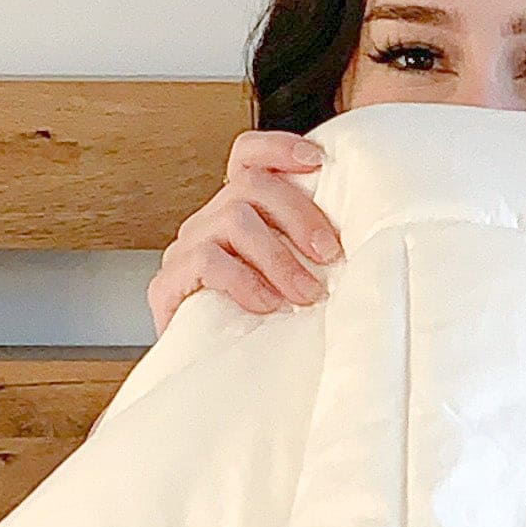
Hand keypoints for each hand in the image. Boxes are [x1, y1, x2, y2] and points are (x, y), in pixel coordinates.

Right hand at [148, 129, 343, 337]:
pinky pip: (208, 262)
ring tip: (306, 294)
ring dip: (280, 258)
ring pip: (234, 220)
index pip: (248, 156)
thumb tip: (357, 241)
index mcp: (239, 211)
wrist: (211, 379)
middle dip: (300, 217)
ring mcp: (187, 249)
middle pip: (252, 186)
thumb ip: (310, 252)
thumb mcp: (294, 279)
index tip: (319, 161)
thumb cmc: (261, 325)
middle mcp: (210, 221)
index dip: (279, 148)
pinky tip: (266, 304)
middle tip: (331, 255)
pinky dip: (244, 281)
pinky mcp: (168, 283)